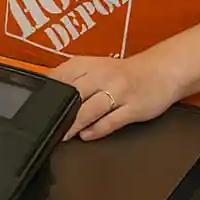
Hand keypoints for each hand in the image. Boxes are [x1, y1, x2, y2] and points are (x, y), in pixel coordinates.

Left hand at [49, 49, 181, 140]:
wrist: (160, 70)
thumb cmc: (123, 72)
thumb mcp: (96, 67)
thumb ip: (74, 76)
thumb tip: (49, 88)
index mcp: (88, 64)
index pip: (62, 75)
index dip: (50, 91)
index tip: (39, 104)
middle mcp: (102, 76)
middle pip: (75, 94)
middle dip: (61, 110)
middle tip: (49, 124)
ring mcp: (118, 92)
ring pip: (91, 108)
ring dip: (75, 123)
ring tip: (64, 134)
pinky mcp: (133, 108)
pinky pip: (112, 121)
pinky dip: (97, 129)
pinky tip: (87, 136)